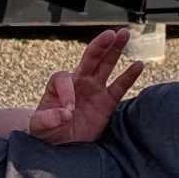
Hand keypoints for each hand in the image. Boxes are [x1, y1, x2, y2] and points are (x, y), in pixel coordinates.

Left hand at [26, 25, 142, 142]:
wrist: (61, 144)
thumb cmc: (46, 131)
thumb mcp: (39, 126)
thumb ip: (48, 119)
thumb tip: (65, 113)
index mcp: (58, 84)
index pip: (64, 80)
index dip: (66, 94)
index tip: (68, 112)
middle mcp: (78, 81)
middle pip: (89, 59)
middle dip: (99, 46)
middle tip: (110, 33)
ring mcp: (94, 89)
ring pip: (106, 66)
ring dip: (114, 50)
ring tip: (124, 34)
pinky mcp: (107, 102)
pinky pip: (119, 87)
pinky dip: (129, 76)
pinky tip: (138, 64)